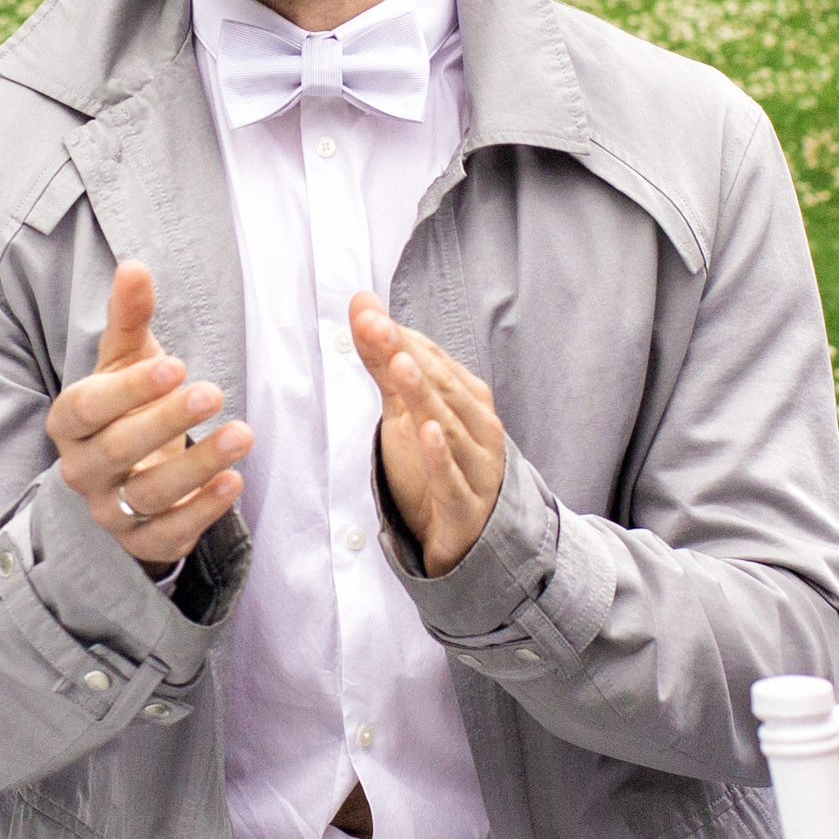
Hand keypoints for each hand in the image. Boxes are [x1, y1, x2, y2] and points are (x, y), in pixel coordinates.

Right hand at [45, 262, 248, 573]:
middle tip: (212, 392)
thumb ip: (129, 317)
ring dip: (197, 465)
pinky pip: (168, 535)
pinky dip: (202, 512)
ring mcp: (109, 510)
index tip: (176, 364)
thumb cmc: (127, 405)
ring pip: (148, 494)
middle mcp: (82, 469)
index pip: (89, 406)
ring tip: (242, 434)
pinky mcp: (141, 542)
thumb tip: (135, 266)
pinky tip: (235, 483)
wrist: (126, 475)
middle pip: (118, 449)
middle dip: (167, 422)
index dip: (130, 389)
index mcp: (71, 420)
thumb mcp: (125, 360)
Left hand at [350, 292, 504, 576]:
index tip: (367, 317)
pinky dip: (440, 455)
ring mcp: (476, 466)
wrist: (470, 536)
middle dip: (406, 355)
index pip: (433, 360)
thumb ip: (383, 358)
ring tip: (400, 366)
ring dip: (424, 395)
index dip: (399, 337)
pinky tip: (425, 431)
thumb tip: (361, 302)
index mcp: (466, 398)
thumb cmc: (439, 462)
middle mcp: (478, 426)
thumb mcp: (404, 409)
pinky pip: (452, 478)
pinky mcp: (465, 505)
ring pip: (447, 426)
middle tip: (376, 328)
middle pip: (440, 386)